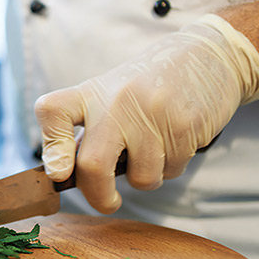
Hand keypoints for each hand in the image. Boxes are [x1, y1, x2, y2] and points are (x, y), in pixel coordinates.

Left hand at [34, 14, 258, 212]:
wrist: (207, 56)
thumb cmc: (148, 86)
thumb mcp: (110, 96)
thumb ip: (89, 131)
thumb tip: (67, 174)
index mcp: (91, 92)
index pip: (52, 112)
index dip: (51, 147)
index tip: (59, 174)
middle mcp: (116, 101)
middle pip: (92, 165)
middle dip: (98, 196)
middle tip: (107, 202)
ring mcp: (151, 114)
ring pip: (140, 178)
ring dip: (146, 177)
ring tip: (153, 149)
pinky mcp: (184, 126)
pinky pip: (171, 171)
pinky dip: (171, 167)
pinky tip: (176, 139)